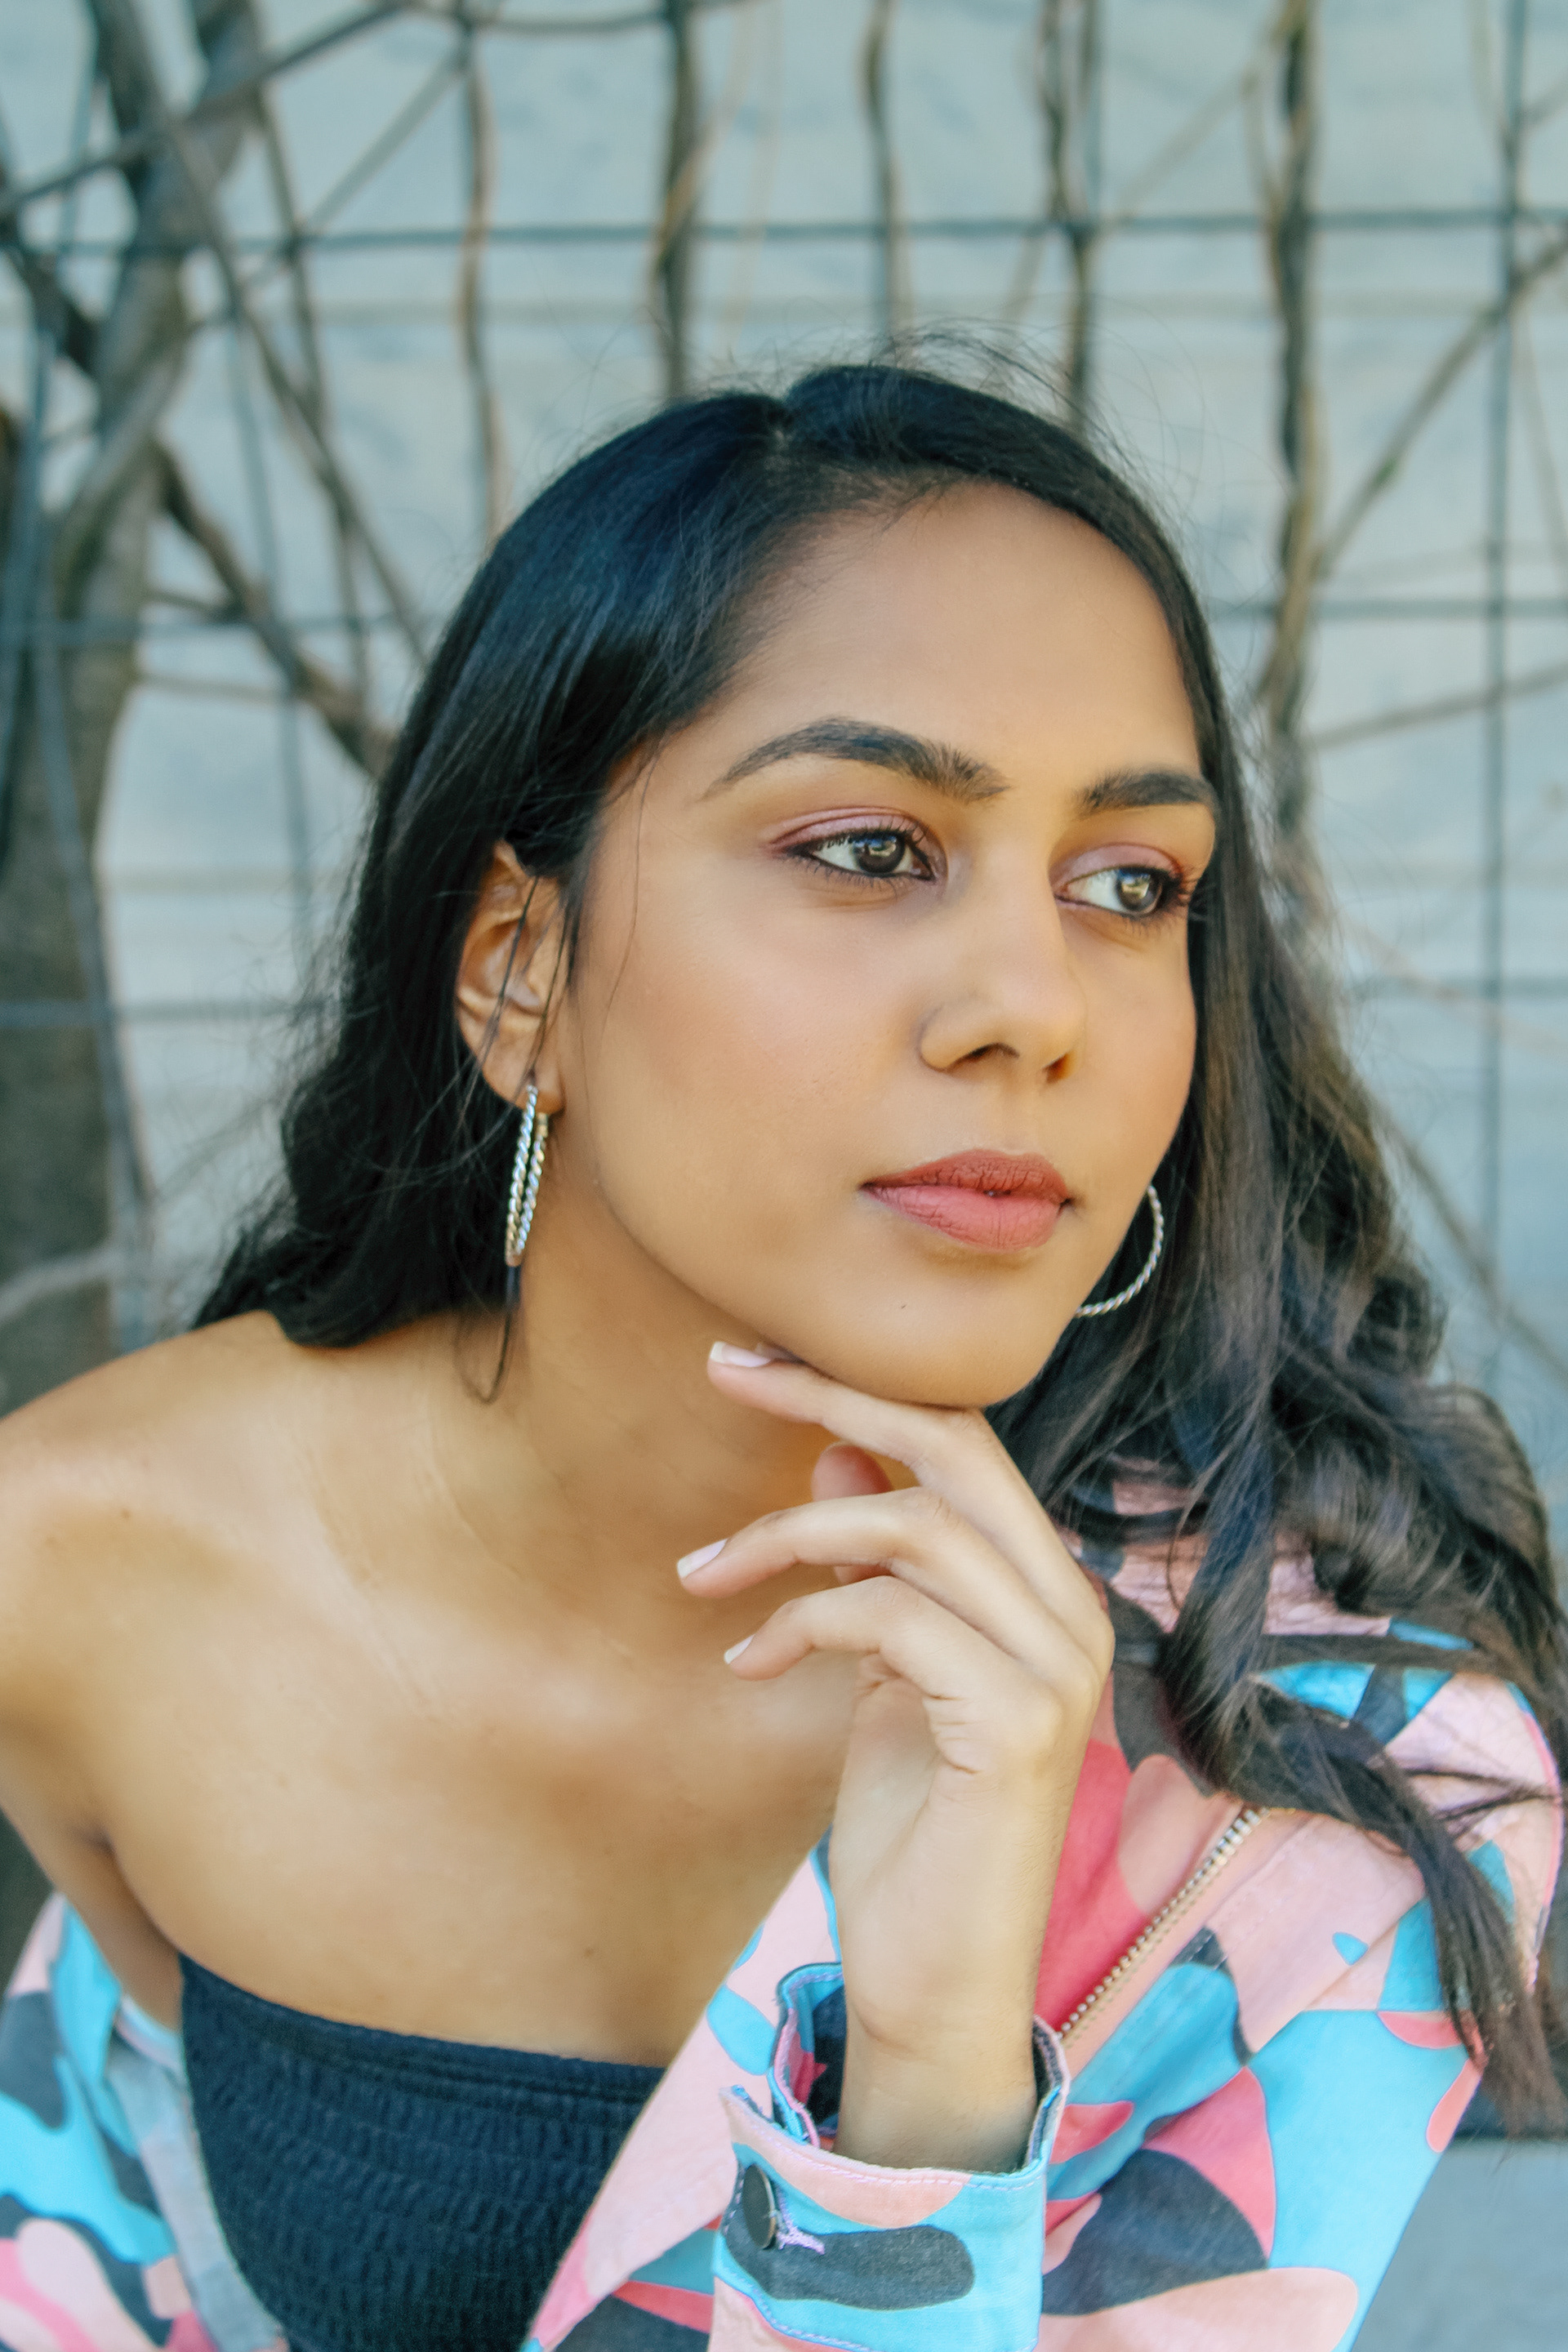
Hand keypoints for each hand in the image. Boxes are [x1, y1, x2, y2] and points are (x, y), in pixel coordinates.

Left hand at [682, 1347, 1113, 2172]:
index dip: (861, 1386)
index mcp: (1044, 1592)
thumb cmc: (911, 1832)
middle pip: (956, 1448)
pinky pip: (890, 1616)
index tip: (754, 1359)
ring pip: (912, 1527)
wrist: (936, 1983)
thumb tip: (844, 1447)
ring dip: (784, 1535)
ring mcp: (1056, 1665)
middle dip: (832, 1394)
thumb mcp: (884, 1671)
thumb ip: (881, 1565)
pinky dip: (802, 1620)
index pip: (967, 1443)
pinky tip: (750, 1661)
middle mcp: (1071, 1612)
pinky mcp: (1018, 1721)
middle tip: (725, 1371)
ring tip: (703, 1576)